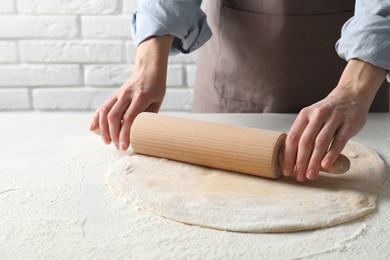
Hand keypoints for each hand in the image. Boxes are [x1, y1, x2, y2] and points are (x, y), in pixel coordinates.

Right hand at [89, 35, 173, 149]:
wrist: (148, 70)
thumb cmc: (156, 88)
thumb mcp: (157, 101)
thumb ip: (148, 116)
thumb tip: (141, 134)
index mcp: (141, 97)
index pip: (129, 117)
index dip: (125, 133)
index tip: (124, 146)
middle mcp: (127, 95)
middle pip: (114, 116)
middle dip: (113, 134)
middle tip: (117, 147)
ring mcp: (118, 94)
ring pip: (105, 111)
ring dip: (103, 128)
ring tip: (106, 141)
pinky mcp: (114, 95)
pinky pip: (102, 107)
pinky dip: (96, 118)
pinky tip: (93, 128)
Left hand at [282, 59, 387, 180]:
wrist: (351, 95)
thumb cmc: (328, 112)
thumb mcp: (311, 117)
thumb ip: (304, 133)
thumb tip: (293, 159)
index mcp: (304, 115)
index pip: (292, 138)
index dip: (288, 156)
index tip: (286, 170)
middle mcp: (317, 116)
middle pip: (305, 142)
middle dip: (300, 162)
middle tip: (299, 177)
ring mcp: (333, 119)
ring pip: (320, 142)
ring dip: (314, 161)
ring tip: (310, 175)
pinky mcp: (348, 124)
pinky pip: (338, 141)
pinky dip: (331, 154)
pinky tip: (325, 165)